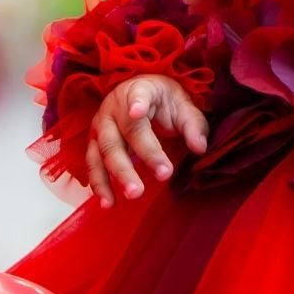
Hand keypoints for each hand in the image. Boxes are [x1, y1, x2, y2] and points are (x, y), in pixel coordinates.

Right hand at [87, 74, 208, 207]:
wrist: (139, 93)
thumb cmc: (164, 100)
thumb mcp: (183, 105)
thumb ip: (193, 125)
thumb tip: (200, 148)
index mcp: (137, 90)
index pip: (138, 96)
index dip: (137, 103)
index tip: (138, 112)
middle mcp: (112, 108)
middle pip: (119, 134)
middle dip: (137, 156)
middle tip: (161, 176)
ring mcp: (100, 126)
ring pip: (103, 152)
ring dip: (116, 175)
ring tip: (133, 194)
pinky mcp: (94, 144)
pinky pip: (93, 165)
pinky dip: (99, 184)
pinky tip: (108, 203)